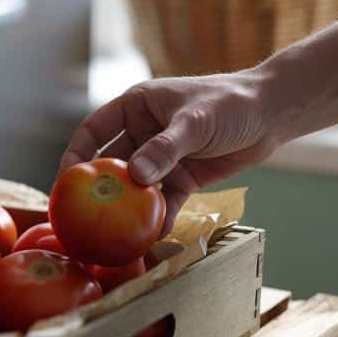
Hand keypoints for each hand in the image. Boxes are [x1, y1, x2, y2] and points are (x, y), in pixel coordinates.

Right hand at [59, 72, 282, 234]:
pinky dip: (160, 215)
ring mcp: (162, 156)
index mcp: (136, 106)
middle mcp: (143, 131)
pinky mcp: (183, 176)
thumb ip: (164, 149)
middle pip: (111, 162)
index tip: (65, 180)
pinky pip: (165, 199)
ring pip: (137, 186)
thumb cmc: (230, 103)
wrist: (272, 113)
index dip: (76, 154)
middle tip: (84, 214)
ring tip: (116, 231)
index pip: (94, 130)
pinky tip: (154, 233)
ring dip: (129, 206)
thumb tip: (135, 178)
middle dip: (99, 188)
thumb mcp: (194, 122)